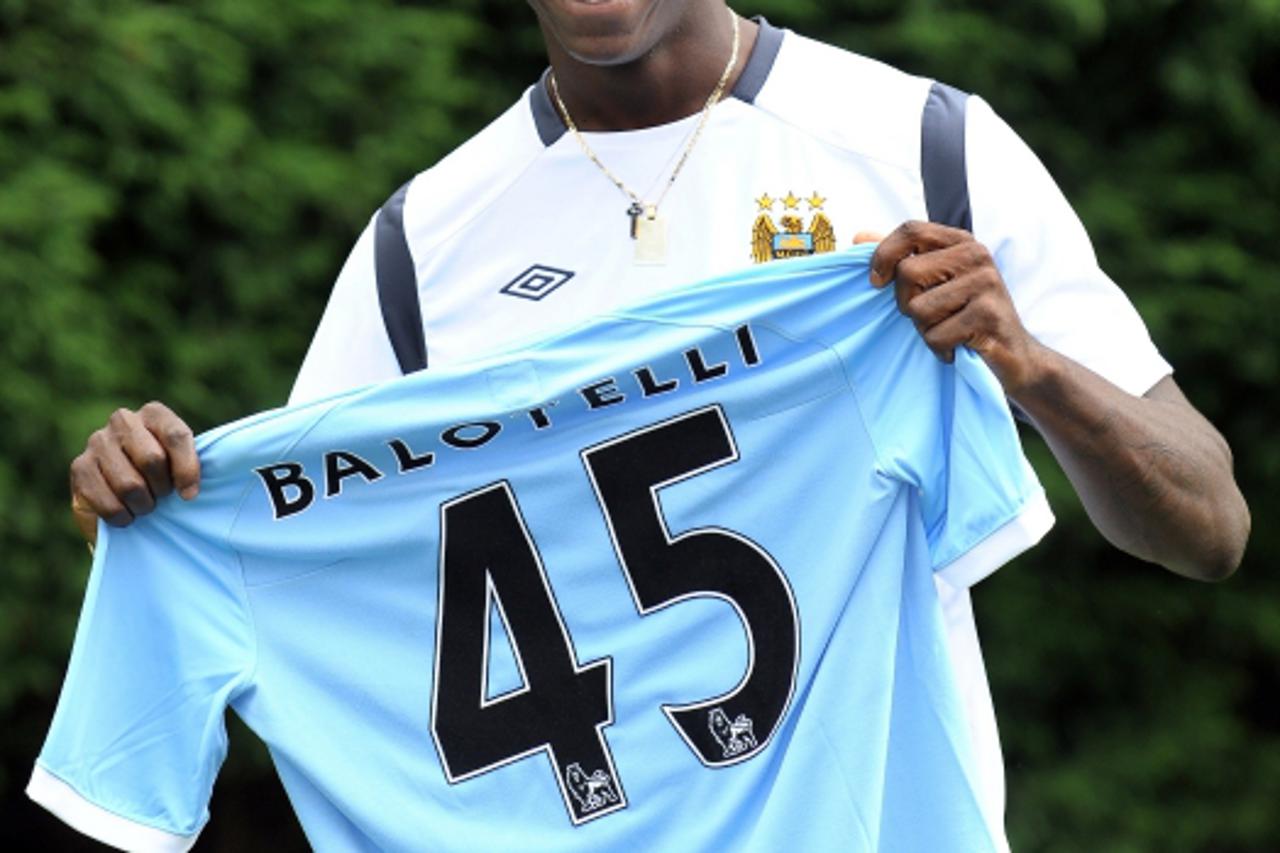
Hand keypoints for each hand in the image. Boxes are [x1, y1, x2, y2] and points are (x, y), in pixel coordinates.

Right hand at [70, 402, 200, 545]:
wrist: (122, 493)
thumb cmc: (163, 476)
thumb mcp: (183, 465)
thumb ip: (193, 467)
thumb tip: (190, 493)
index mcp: (154, 414)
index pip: (175, 436)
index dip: (186, 469)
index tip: (190, 495)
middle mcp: (123, 420)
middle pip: (152, 459)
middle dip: (162, 488)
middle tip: (162, 496)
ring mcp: (97, 441)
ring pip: (129, 484)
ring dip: (143, 504)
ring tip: (145, 505)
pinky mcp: (79, 466)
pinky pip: (107, 501)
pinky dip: (122, 516)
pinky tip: (126, 514)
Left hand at [862, 221, 1046, 393]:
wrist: (1014, 354)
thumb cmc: (966, 316)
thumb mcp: (935, 282)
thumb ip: (900, 257)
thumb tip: (859, 235)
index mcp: (960, 242)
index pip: (910, 230)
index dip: (883, 254)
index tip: (875, 282)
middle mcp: (976, 255)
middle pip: (908, 273)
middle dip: (906, 304)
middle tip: (929, 317)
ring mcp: (986, 283)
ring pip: (919, 308)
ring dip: (925, 329)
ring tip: (948, 330)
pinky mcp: (988, 315)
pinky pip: (936, 335)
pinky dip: (939, 348)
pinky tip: (957, 346)